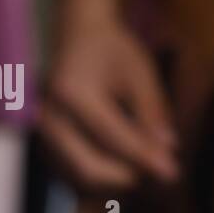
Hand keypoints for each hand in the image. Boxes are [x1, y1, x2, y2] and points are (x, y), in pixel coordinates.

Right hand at [41, 17, 179, 188]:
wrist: (79, 35)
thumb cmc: (113, 50)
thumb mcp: (140, 74)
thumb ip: (152, 112)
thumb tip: (168, 150)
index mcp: (71, 92)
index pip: (111, 137)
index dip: (144, 157)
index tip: (172, 172)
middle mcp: (49, 114)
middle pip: (88, 167)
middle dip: (128, 174)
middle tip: (159, 167)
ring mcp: (41, 129)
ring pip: (80, 174)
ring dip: (116, 177)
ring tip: (145, 158)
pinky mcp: (44, 138)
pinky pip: (74, 169)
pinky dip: (102, 172)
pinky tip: (125, 159)